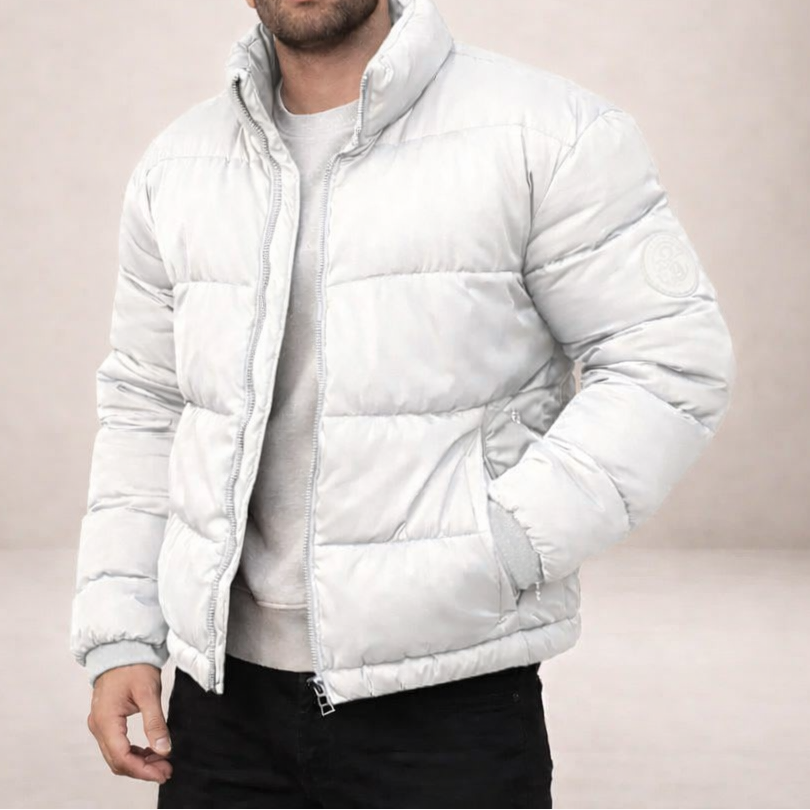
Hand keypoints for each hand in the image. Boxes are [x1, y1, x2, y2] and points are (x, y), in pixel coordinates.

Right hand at [87, 664, 172, 783]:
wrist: (122, 648)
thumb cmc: (133, 665)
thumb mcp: (148, 692)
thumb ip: (155, 722)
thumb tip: (164, 749)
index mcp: (106, 720)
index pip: (121, 757)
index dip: (143, 770)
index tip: (164, 772)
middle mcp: (98, 725)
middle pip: (117, 761)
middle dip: (142, 770)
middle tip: (166, 771)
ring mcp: (100, 724)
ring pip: (116, 755)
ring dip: (139, 762)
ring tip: (162, 763)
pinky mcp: (106, 720)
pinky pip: (117, 745)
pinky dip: (134, 752)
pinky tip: (151, 751)